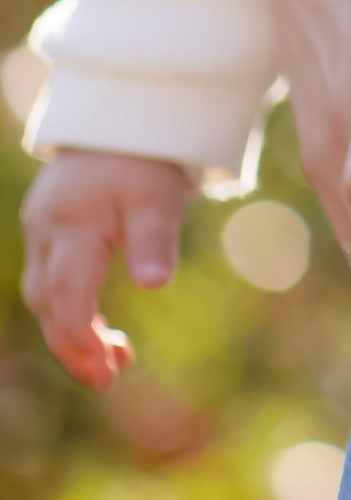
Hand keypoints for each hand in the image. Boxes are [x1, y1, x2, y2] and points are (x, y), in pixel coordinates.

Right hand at [22, 149, 192, 388]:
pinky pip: (52, 282)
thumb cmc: (144, 159)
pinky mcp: (49, 233)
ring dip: (72, 332)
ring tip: (114, 361)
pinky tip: (102, 329)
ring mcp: (42, 232)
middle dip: (73, 346)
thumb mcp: (158, 197)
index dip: (82, 339)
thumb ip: (155, 240)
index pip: (66, 296)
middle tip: (109, 379)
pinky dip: (72, 310)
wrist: (123, 119)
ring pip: (45, 297)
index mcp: (69, 226)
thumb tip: (157, 284)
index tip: (109, 370)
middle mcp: (45, 233)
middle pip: (48, 304)